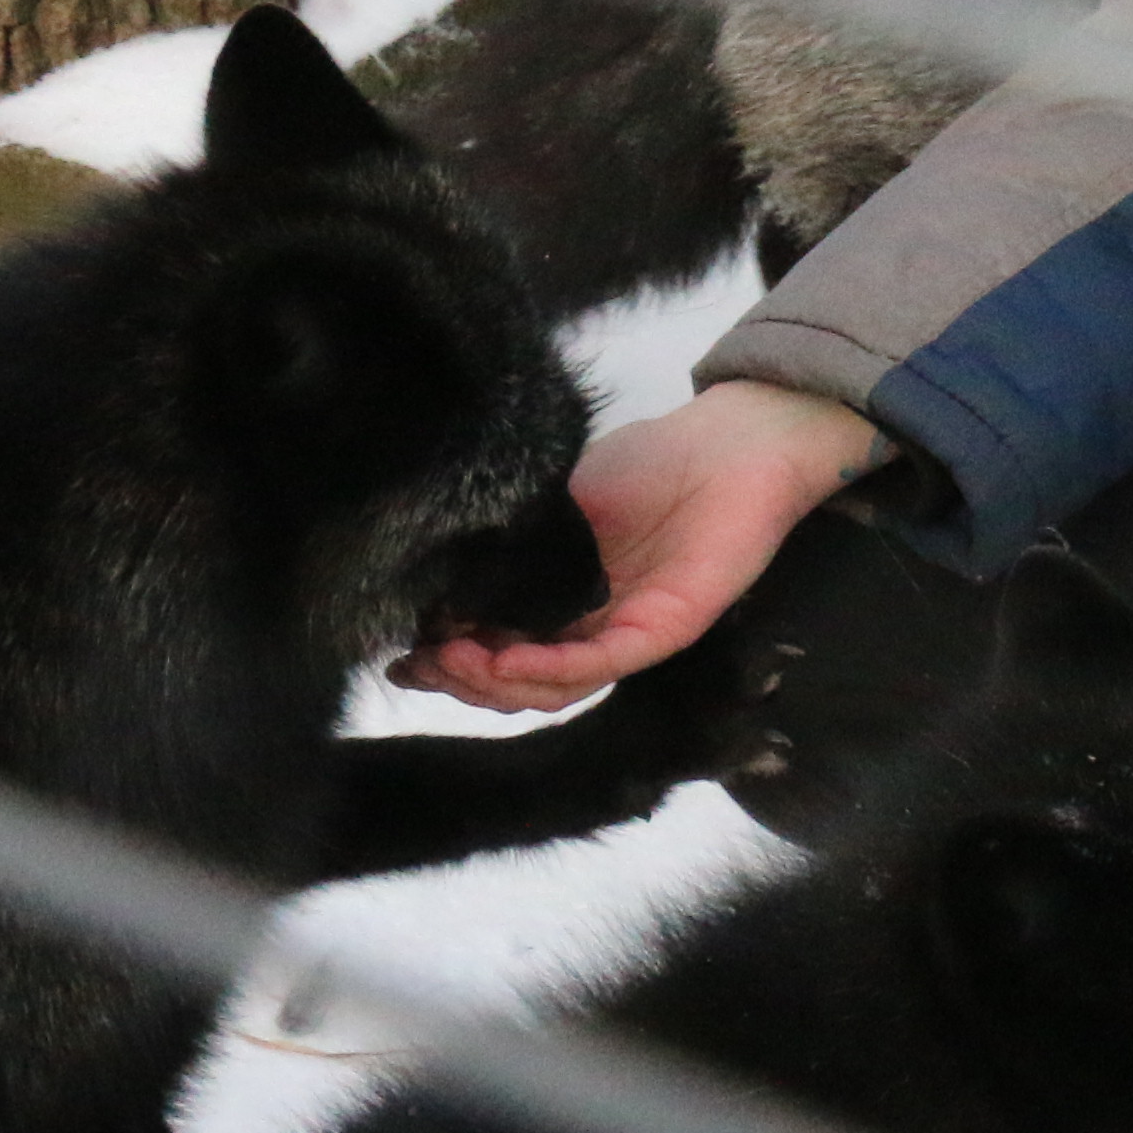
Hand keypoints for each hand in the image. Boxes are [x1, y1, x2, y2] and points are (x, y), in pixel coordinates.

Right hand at [400, 382, 884, 712]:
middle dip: (459, 679)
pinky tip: (502, 656)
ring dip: (492, 680)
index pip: (498, 650)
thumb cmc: (649, 462)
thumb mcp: (553, 500)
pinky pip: (598, 666)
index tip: (401, 650)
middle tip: (416, 662)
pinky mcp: (662, 631)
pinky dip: (545, 667)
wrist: (731, 443)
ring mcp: (626, 636)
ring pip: (552, 689)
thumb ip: (506, 542)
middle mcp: (591, 630)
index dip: (447, 657)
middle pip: (517, 683)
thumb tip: (428, 576)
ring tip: (448, 658)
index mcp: (564, 603)